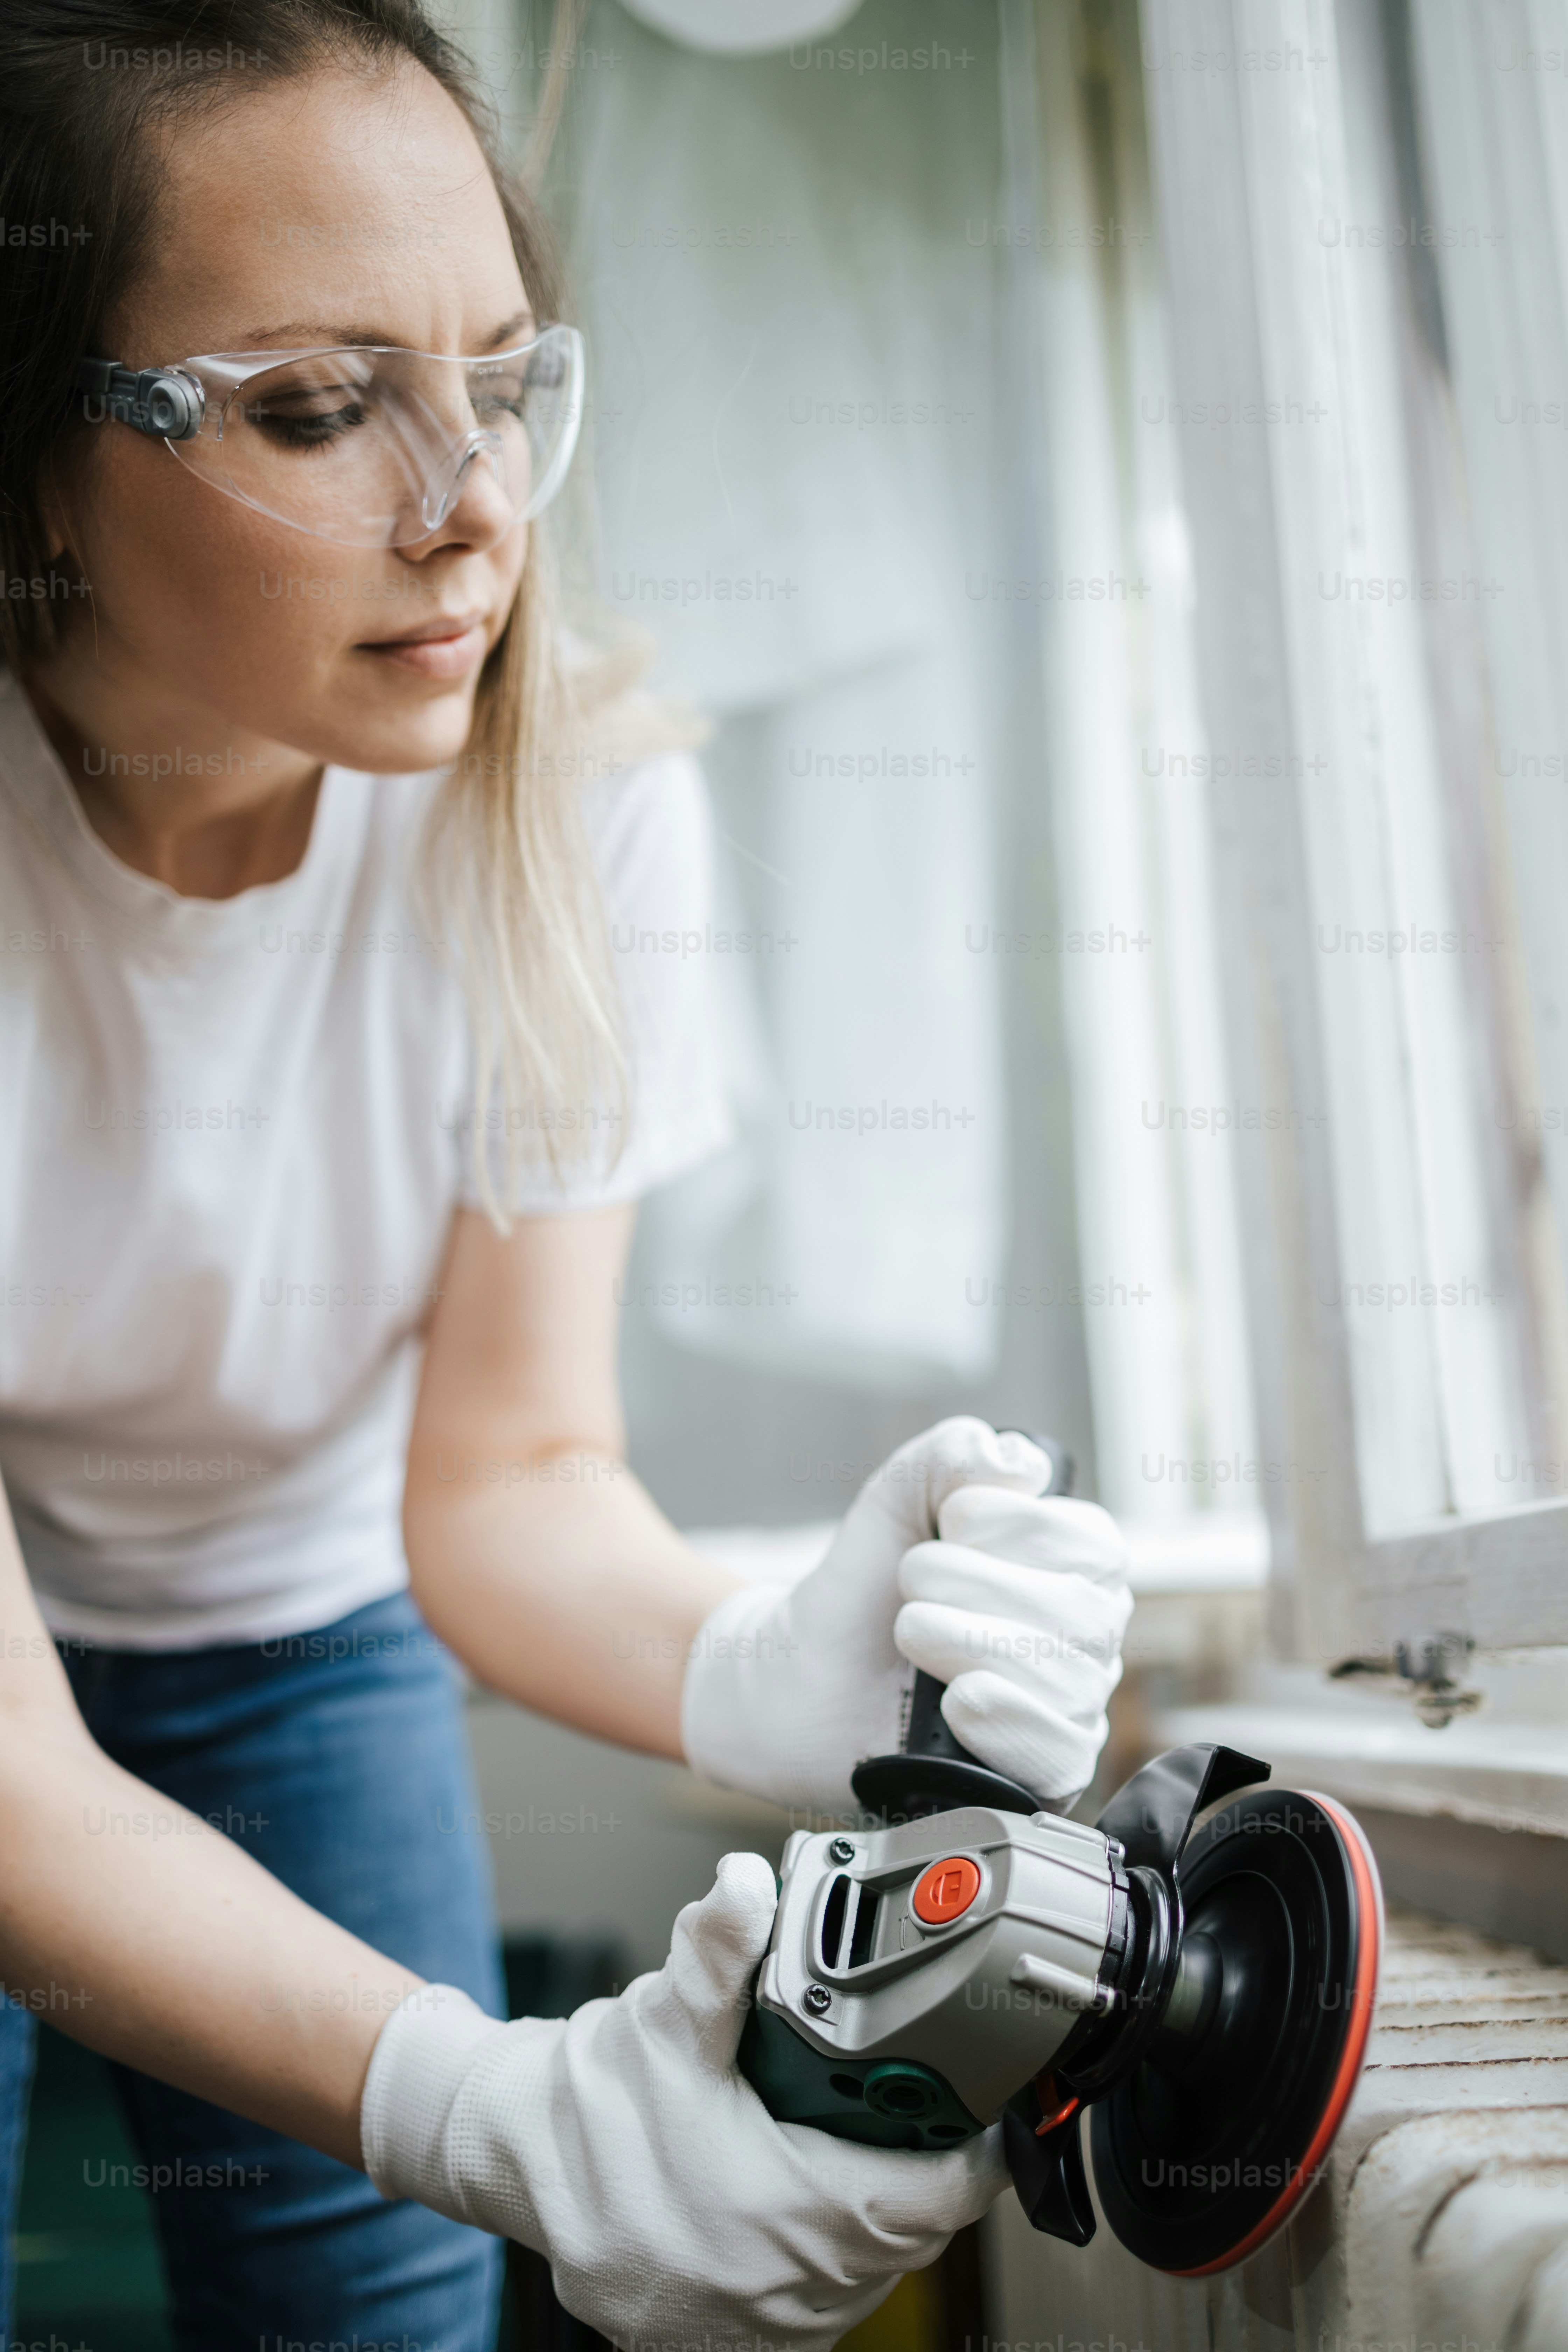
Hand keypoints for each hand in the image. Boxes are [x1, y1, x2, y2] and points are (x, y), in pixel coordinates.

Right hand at [360, 1854, 1004, 2350]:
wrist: (517, 2160)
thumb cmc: (592, 2094)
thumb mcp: (664, 2015)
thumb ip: (720, 1951)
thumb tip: (747, 1885)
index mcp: (771, 2219)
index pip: (929, 2202)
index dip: (970, 2152)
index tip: (985, 2109)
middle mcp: (769, 2294)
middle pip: (902, 2238)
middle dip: (920, 2174)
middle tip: (924, 2110)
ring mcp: (746, 2331)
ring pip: (864, 2277)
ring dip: (875, 2214)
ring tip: (869, 2144)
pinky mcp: (723, 2347)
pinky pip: (816, 2304)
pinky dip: (827, 2254)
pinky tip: (812, 2194)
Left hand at [680, 1416, 1129, 1813]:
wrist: (801, 1674)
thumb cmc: (863, 1588)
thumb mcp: (898, 1498)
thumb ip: (952, 1456)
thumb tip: (1014, 1462)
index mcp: (1069, 1565)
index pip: (1093, 1544)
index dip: (1022, 1527)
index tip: (951, 1521)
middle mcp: (1084, 1636)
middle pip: (1079, 1613)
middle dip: (977, 1584)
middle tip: (910, 1583)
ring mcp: (1068, 1707)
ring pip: (1066, 1680)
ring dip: (971, 1643)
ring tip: (911, 1633)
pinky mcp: (1042, 1773)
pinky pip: (1061, 1753)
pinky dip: (1007, 1720)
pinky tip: (959, 1702)